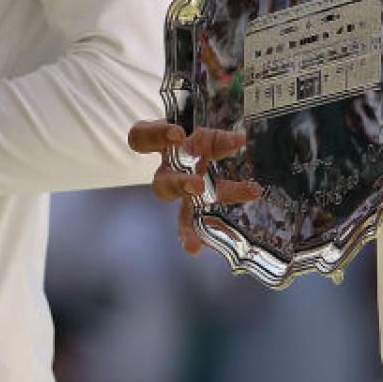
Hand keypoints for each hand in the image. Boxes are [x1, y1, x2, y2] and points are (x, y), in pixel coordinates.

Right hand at [127, 121, 260, 255]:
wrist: (203, 155)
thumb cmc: (198, 141)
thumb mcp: (207, 134)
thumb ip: (219, 138)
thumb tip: (240, 140)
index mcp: (163, 148)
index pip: (142, 138)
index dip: (156, 135)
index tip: (178, 134)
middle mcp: (168, 173)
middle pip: (162, 184)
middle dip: (179, 185)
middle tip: (197, 186)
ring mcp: (183, 196)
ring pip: (179, 214)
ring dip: (187, 228)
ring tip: (194, 244)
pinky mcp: (194, 212)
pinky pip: (193, 228)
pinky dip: (200, 237)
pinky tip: (204, 247)